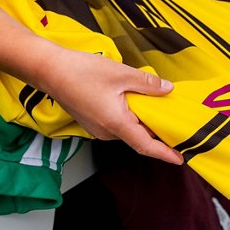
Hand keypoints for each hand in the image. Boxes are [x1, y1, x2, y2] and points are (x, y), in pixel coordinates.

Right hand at [41, 45, 180, 164]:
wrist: (50, 70)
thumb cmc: (81, 72)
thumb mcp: (122, 73)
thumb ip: (147, 84)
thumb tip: (167, 90)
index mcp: (116, 123)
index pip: (145, 145)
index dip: (164, 153)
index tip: (180, 159)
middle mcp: (106, 131)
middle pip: (138, 136)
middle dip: (157, 131)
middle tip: (175, 122)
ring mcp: (97, 128)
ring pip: (127, 128)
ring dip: (142, 120)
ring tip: (158, 106)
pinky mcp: (92, 121)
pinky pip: (117, 123)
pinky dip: (130, 116)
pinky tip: (136, 100)